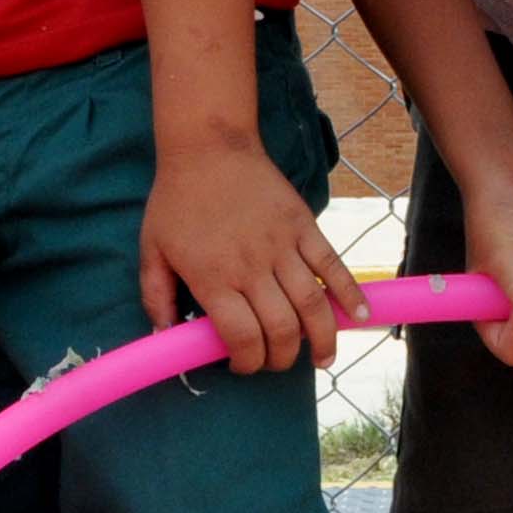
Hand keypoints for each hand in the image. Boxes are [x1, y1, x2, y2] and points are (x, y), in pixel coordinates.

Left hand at [139, 137, 361, 372]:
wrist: (209, 147)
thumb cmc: (177, 201)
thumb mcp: (152, 249)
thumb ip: (156, 297)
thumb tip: (166, 337)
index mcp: (213, 277)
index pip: (242, 337)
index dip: (247, 361)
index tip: (243, 364)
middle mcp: (251, 267)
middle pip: (281, 329)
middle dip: (282, 357)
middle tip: (278, 362)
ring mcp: (282, 246)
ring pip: (311, 305)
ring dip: (322, 339)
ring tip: (322, 359)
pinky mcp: (304, 226)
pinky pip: (333, 266)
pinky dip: (349, 294)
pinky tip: (360, 316)